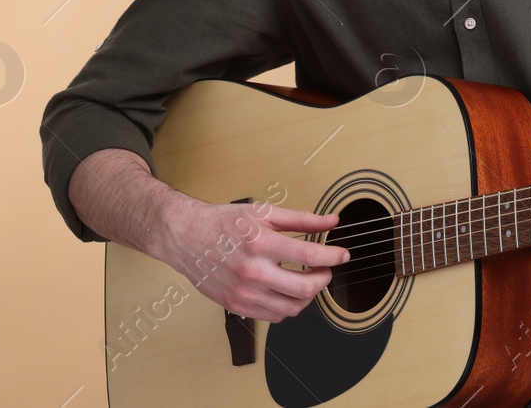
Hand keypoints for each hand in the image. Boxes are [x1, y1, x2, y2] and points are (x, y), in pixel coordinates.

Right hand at [154, 198, 350, 323]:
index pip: (309, 257)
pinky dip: (288, 306)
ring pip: (291, 308)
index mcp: (261, 243)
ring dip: (308, 296)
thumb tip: (332, 221)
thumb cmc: (224, 223)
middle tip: (326, 270)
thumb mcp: (265, 213)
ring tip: (308, 280)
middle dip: (324, 279)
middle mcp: (252, 271)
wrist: (187, 237)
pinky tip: (287, 291)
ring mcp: (243, 292)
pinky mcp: (236, 305)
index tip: (343, 255)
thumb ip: (302, 220)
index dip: (333, 257)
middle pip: (304, 289)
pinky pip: (273, 316)